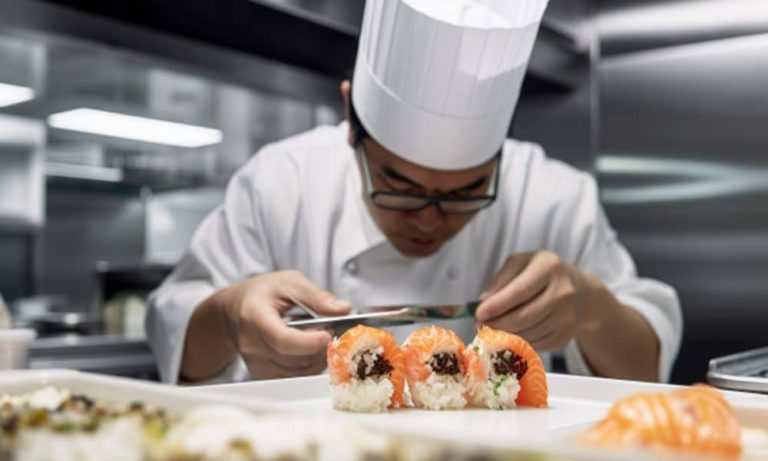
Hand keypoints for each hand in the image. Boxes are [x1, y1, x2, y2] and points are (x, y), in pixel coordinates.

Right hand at [223, 270, 350, 378]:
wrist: (234, 310)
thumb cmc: (262, 294)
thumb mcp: (289, 282)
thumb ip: (316, 296)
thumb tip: (343, 309)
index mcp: (255, 317)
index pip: (283, 340)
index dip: (310, 342)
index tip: (328, 333)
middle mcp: (252, 345)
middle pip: (295, 359)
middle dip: (320, 347)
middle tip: (329, 329)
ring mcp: (256, 363)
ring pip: (298, 372)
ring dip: (318, 357)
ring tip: (319, 336)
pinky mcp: (262, 374)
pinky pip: (294, 377)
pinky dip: (309, 365)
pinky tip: (310, 349)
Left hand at [475, 251, 595, 351]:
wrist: (580, 292)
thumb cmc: (542, 274)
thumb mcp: (521, 263)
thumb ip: (501, 278)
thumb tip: (483, 301)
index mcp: (549, 267)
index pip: (519, 291)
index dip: (497, 305)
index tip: (478, 313)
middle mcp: (563, 292)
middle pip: (523, 317)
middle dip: (497, 324)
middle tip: (480, 325)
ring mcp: (567, 317)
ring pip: (527, 334)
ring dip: (504, 335)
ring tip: (491, 329)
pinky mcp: (565, 337)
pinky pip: (534, 345)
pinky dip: (517, 343)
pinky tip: (510, 334)